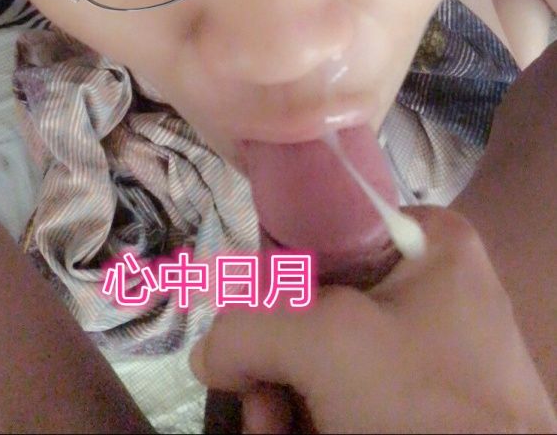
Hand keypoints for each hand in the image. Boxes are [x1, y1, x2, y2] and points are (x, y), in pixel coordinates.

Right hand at [189, 206, 556, 433]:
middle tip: (256, 400)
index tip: (247, 323)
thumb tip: (209, 353)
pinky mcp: (426, 399)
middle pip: (319, 301)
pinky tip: (294, 434)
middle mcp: (433, 282)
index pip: (325, 229)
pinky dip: (314, 414)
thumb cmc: (422, 401)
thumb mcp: (325, 344)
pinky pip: (352, 391)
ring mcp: (432, 345)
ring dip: (284, 393)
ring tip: (271, 428)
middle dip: (274, 355)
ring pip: (328, 353)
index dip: (275, 274)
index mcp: (429, 239)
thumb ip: (249, 328)